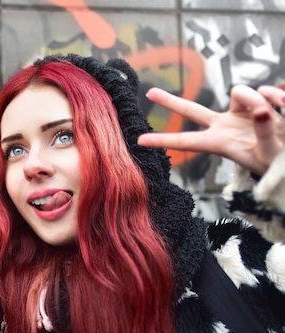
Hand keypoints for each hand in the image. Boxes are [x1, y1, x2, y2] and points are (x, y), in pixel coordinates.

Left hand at [138, 85, 284, 175]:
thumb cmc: (278, 163)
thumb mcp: (268, 152)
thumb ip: (264, 130)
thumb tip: (262, 109)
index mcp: (219, 143)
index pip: (186, 141)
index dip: (163, 139)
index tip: (139, 140)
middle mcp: (223, 126)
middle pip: (191, 110)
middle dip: (171, 102)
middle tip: (149, 93)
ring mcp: (239, 114)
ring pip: (239, 92)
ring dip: (256, 99)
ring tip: (272, 115)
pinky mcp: (257, 104)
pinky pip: (263, 91)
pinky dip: (275, 96)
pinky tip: (283, 105)